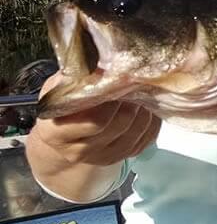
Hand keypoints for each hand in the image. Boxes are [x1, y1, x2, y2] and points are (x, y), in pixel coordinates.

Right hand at [29, 73, 160, 165]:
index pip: (94, 121)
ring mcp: (103, 157)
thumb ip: (77, 79)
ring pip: (136, 132)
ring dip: (144, 109)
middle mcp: (79, 151)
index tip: (119, 82)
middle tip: (136, 82)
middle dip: (131, 101)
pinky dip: (152, 120)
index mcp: (57, 133)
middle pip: (119, 125)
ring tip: (143, 91)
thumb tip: (104, 66)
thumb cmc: (65, 106)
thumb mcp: (59, 88)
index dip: (111, 101)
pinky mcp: (123, 157)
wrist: (65, 137)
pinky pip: (147, 138)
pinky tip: (148, 106)